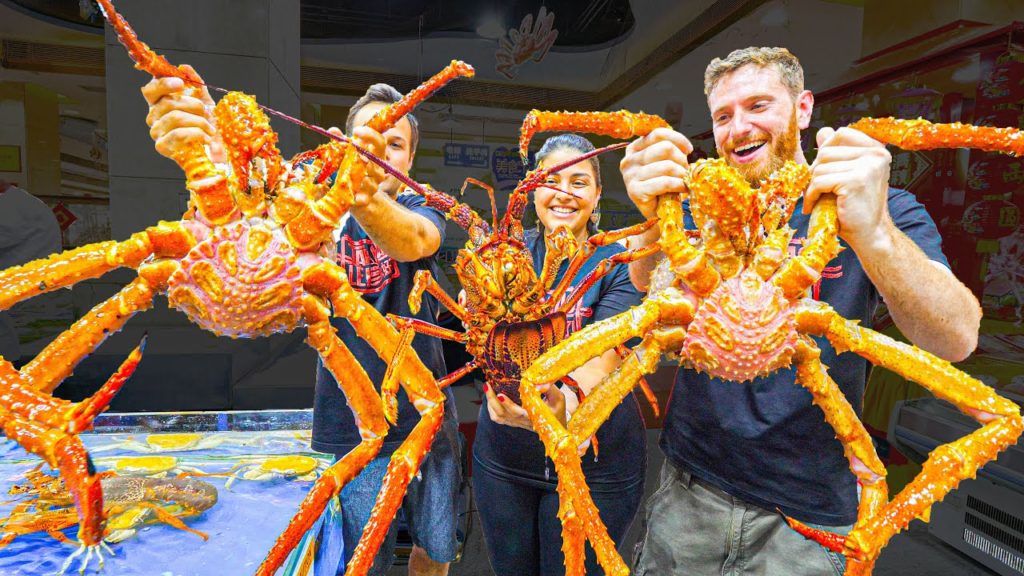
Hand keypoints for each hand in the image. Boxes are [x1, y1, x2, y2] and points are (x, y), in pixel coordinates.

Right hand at [141, 65, 224, 163]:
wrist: (218, 150)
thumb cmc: (208, 126)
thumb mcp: (205, 101)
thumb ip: (195, 84)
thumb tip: (185, 67)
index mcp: (160, 104)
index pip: (150, 90)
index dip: (163, 84)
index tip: (181, 83)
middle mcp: (154, 117)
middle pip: (167, 103)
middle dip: (193, 105)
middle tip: (207, 113)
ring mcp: (157, 132)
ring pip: (175, 117)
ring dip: (199, 121)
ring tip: (210, 129)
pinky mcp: (163, 146)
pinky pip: (178, 134)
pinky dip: (197, 134)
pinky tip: (206, 139)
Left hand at [345, 125, 386, 207]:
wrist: (355, 197)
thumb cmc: (351, 172)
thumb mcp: (347, 156)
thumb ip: (341, 143)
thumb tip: (332, 130)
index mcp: (376, 157)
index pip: (380, 142)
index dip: (370, 135)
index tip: (355, 131)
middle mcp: (378, 170)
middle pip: (372, 159)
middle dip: (357, 155)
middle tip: (344, 153)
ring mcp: (374, 186)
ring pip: (365, 178)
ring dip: (351, 175)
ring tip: (342, 175)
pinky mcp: (366, 199)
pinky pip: (361, 197)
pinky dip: (353, 194)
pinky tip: (347, 192)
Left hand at [484, 382, 565, 429]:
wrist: (556, 425)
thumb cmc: (557, 409)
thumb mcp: (558, 398)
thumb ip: (550, 389)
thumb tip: (541, 383)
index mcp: (534, 417)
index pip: (519, 412)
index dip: (508, 404)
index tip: (500, 395)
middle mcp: (523, 422)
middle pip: (503, 414)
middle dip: (492, 399)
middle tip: (487, 385)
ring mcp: (516, 423)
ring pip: (498, 417)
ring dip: (490, 403)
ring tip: (487, 388)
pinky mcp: (512, 422)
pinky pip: (497, 418)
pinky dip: (491, 409)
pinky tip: (490, 397)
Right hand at [620, 127, 692, 219]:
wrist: (660, 213)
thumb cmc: (664, 186)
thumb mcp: (665, 162)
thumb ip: (669, 149)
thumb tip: (686, 147)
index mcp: (634, 149)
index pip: (658, 134)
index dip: (678, 140)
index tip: (688, 150)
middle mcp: (628, 160)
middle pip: (665, 148)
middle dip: (681, 160)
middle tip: (685, 172)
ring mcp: (629, 176)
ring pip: (667, 166)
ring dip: (681, 175)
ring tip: (683, 182)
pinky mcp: (635, 191)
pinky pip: (665, 182)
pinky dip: (679, 185)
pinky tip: (683, 189)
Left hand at [805, 127, 893, 250]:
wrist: (869, 235)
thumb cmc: (855, 207)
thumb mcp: (847, 174)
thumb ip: (837, 153)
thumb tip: (824, 130)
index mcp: (877, 150)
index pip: (840, 134)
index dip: (825, 151)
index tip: (822, 171)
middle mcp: (876, 154)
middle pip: (826, 150)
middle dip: (815, 170)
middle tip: (816, 189)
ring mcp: (868, 166)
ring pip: (820, 166)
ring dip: (811, 185)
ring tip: (817, 199)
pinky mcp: (856, 181)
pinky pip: (819, 181)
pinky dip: (810, 195)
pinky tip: (812, 206)